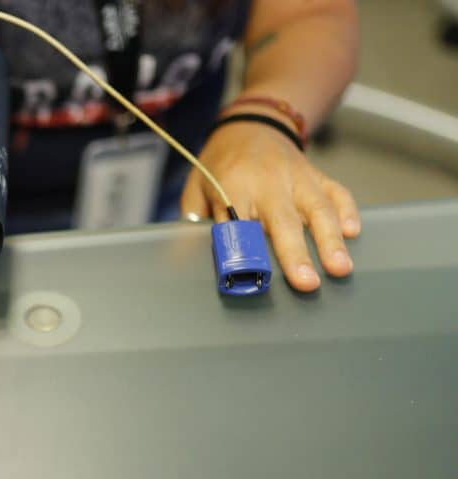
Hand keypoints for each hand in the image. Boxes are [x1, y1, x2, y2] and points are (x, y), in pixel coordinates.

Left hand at [180, 121, 360, 291]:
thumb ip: (198, 220)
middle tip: (307, 283)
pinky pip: (336, 192)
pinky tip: (353, 233)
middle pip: (284, 220)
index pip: (239, 222)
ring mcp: (297, 176)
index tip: (254, 273)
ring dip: (330, 239)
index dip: (246, 247)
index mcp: (233, 184)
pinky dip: (347, 211)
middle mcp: (268, 180)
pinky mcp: (316, 175)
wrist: (249, 124)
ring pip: (318, 208)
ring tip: (340, 268)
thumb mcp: (197, 187)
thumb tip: (195, 257)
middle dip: (296, 254)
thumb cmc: (219, 164)